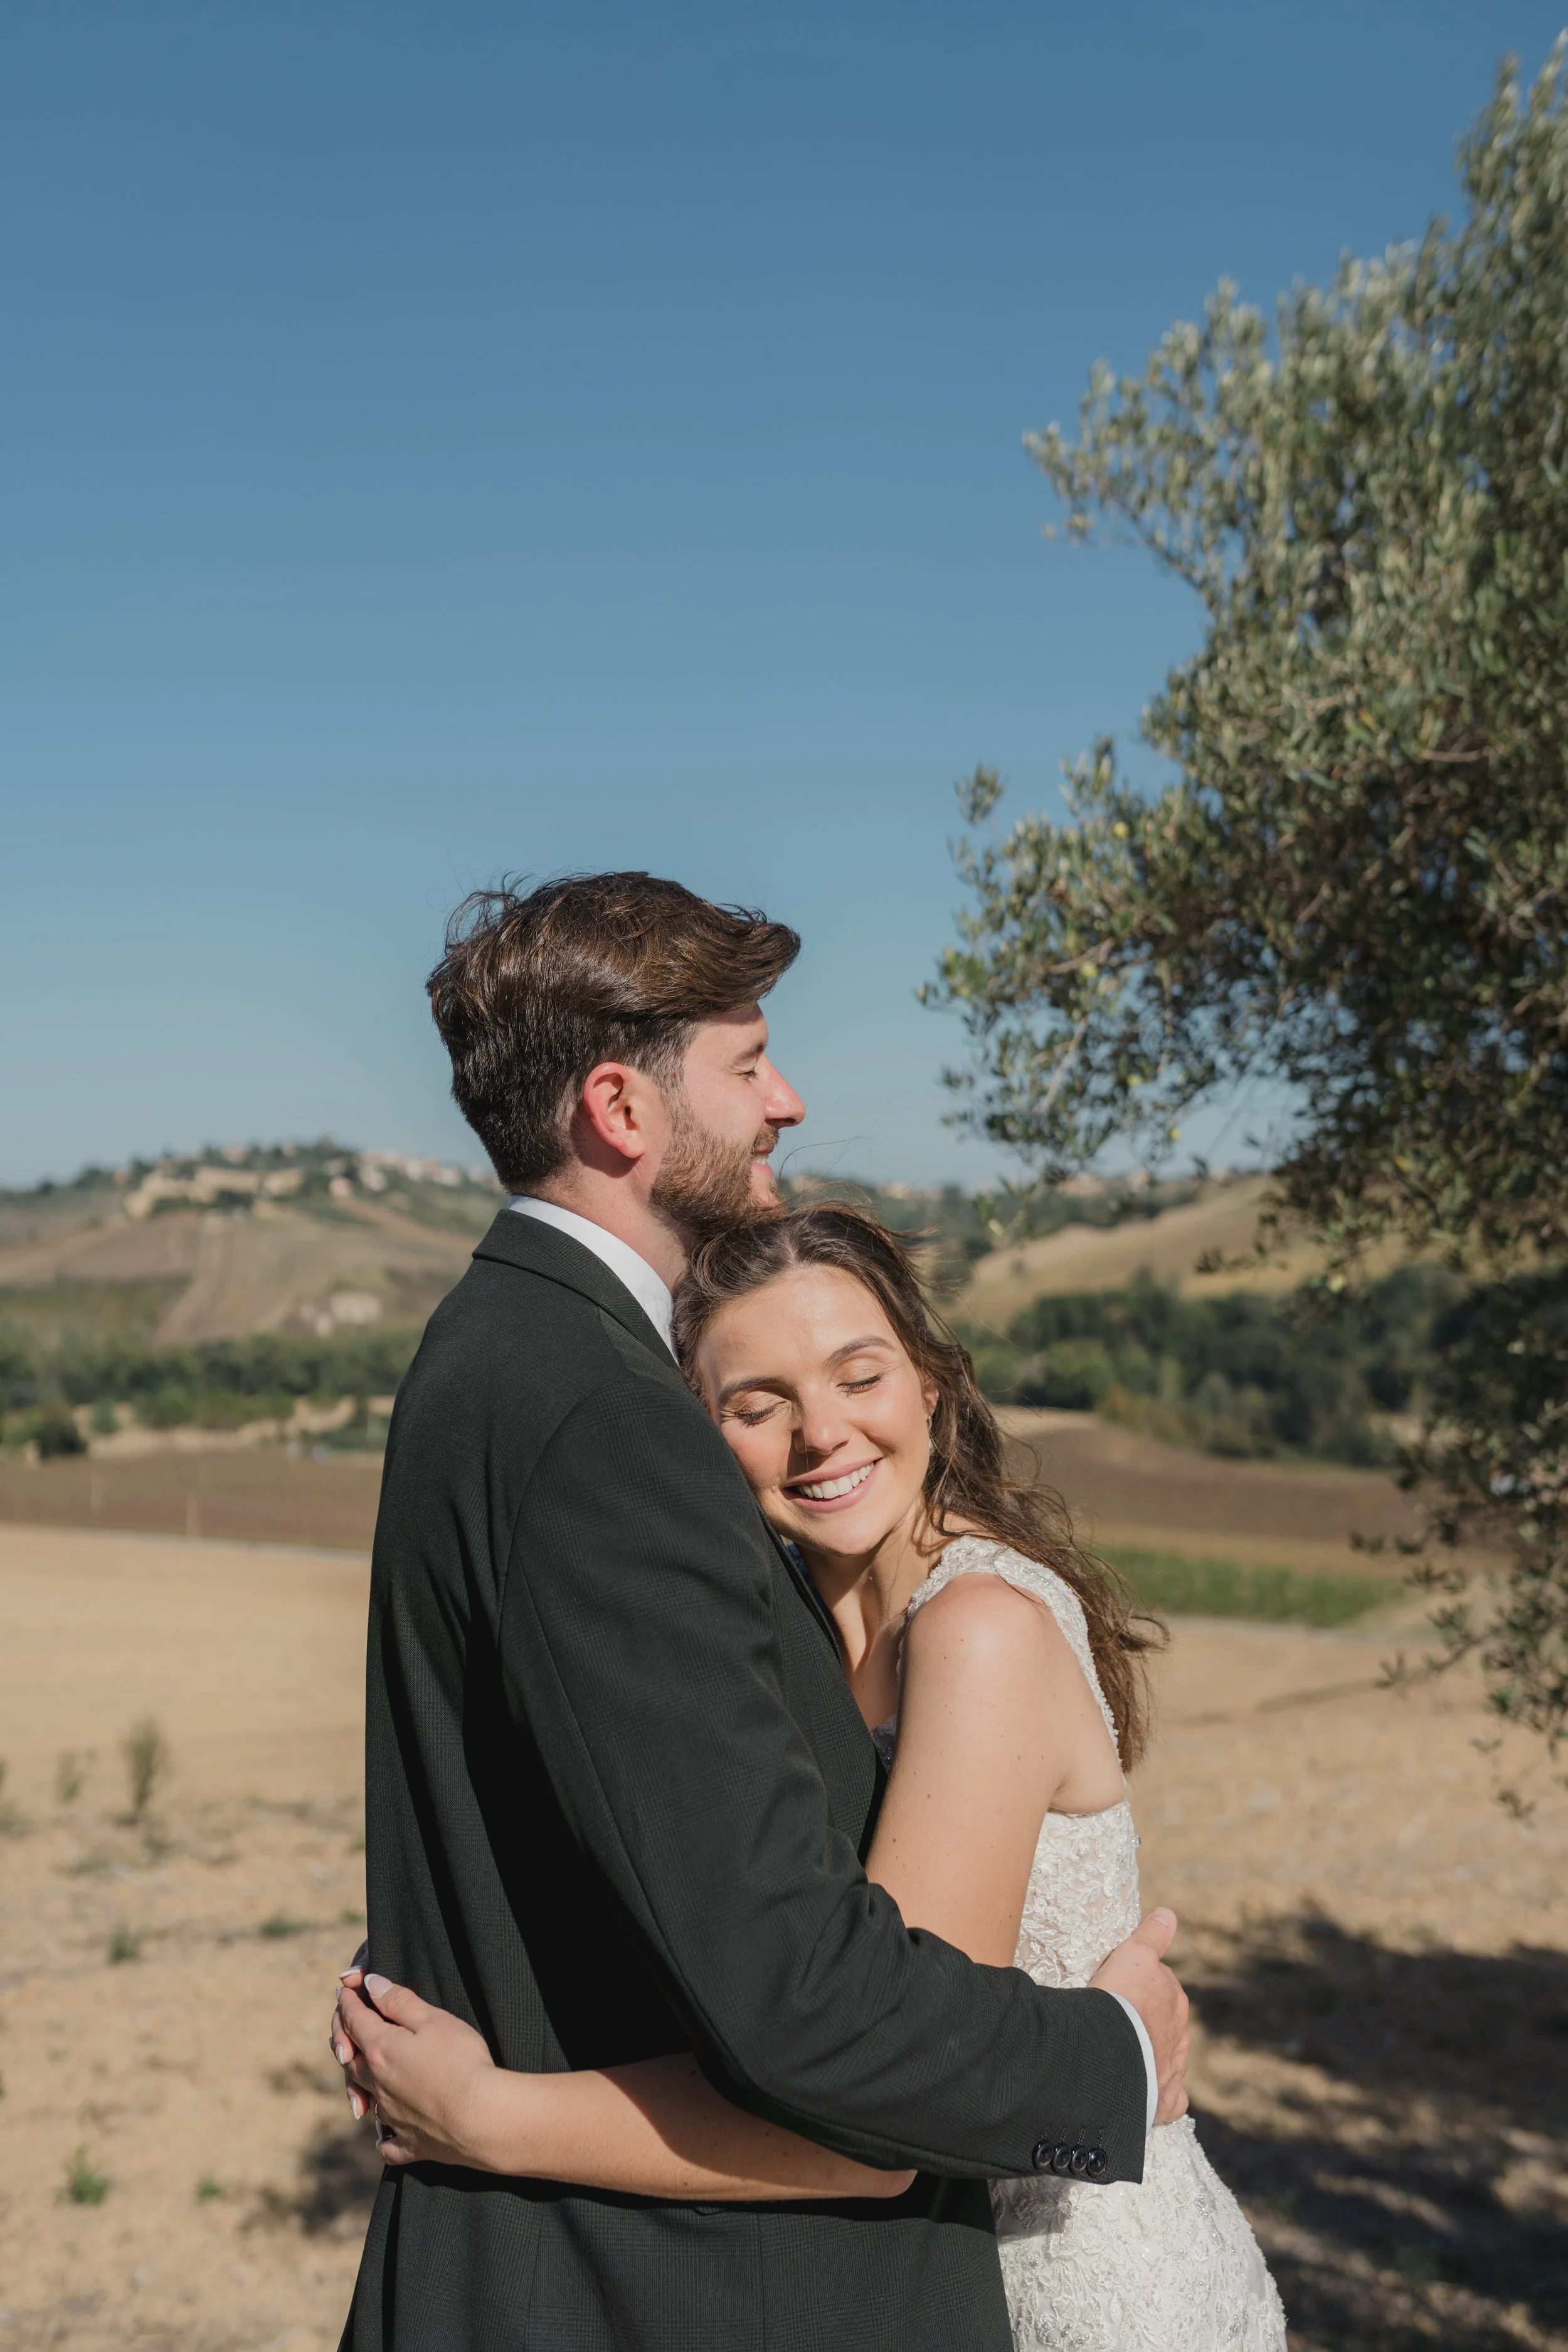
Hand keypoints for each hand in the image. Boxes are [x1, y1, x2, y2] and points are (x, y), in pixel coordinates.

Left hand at [332, 1972, 501, 2168]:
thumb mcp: (433, 2020)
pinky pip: (387, 2142)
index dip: (347, 2002)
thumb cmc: (462, 2062)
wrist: (482, 2118)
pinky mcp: (409, 2144)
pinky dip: (383, 2136)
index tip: (343, 1990)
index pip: (354, 2020)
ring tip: (359, 2073)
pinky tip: (383, 2136)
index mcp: (381, 2050)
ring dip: (359, 2082)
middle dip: (344, 2038)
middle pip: (350, 2059)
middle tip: (345, 2026)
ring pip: (365, 2097)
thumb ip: (399, 2001)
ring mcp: (391, 2118)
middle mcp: (378, 2085)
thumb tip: (370, 1985)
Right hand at [1089, 1907, 1189, 2125]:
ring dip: (1156, 2057)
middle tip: (1123, 2022)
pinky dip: (1165, 2098)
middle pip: (1169, 2024)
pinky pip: (1172, 2100)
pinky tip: (1152, 2096)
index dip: (1143, 1987)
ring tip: (1130, 2057)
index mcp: (1173, 2000)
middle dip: (1153, 2022)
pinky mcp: (1164, 2101)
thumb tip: (1169, 1914)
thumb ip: (1152, 1936)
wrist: (1112, 2048)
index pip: (1164, 1988)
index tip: (1124, 1989)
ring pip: (1171, 2059)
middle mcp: (1179, 2034)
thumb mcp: (1134, 1954)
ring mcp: (1172, 2069)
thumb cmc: (1120, 1998)